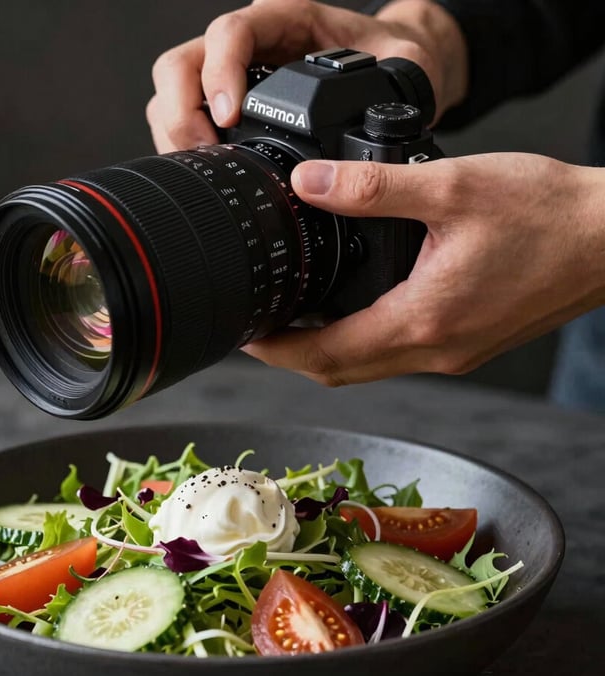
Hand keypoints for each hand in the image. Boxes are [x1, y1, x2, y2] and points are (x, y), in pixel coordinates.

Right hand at [146, 0, 467, 152]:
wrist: (395, 66)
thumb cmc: (393, 59)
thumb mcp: (402, 64)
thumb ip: (392, 84)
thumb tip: (379, 125)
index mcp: (288, 21)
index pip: (231, 32)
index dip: (220, 72)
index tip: (229, 115)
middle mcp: (251, 45)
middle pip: (183, 63)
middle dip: (183, 110)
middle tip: (204, 150)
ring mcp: (233, 76)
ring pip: (174, 90)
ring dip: (176, 130)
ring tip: (202, 165)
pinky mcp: (227, 106)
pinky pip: (185, 116)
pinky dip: (183, 143)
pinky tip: (205, 166)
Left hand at [242, 154, 604, 384]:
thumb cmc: (548, 215)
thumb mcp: (453, 188)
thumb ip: (373, 188)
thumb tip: (308, 183)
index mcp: (425, 319)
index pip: (325, 356)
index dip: (275, 351)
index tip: (244, 335)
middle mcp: (436, 350)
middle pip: (339, 373)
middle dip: (290, 359)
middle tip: (258, 330)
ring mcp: (453, 353)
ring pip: (366, 369)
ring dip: (324, 354)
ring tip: (293, 322)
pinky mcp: (466, 345)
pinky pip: (395, 357)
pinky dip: (360, 345)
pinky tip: (350, 316)